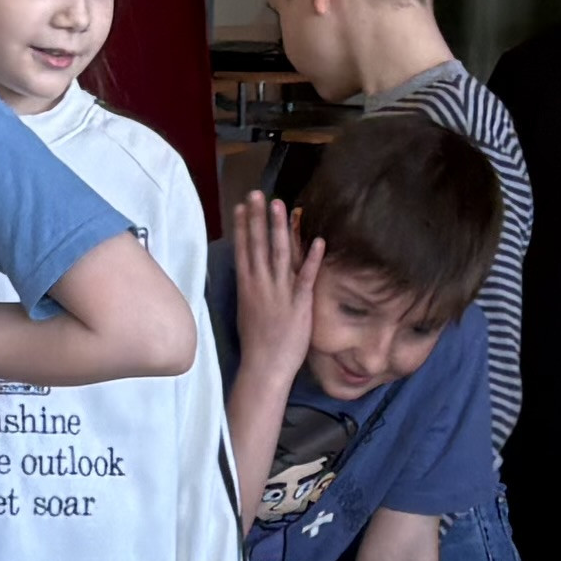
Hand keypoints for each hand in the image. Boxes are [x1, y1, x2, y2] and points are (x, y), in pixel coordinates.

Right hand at [228, 193, 319, 376]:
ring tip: (279, 205)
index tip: (241, 206)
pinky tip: (318, 240)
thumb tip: (250, 273)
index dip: (243, 227)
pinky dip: (313, 259)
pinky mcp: (299, 304)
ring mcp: (280, 293)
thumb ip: (250, 289)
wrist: (265, 367)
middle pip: (258, 245)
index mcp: (247, 287)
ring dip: (279, 228)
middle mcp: (261, 285)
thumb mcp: (246, 311)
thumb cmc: (257, 343)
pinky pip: (306, 277)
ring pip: (280, 254)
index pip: (243, 250)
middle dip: (257, 218)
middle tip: (257, 194)